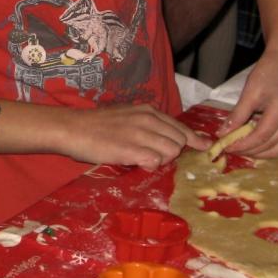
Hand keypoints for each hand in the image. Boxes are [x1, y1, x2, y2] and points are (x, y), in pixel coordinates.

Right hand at [57, 104, 209, 169]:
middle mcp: (148, 119)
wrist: (73, 129)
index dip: (193, 139)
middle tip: (153, 157)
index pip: (180, 127)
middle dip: (172, 153)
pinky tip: (136, 164)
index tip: (204, 146)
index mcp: (148, 111)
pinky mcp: (132, 149)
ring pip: (171, 152)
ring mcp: (141, 134)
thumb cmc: (96, 125)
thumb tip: (164, 140)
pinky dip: (150, 166)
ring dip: (161, 161)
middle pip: (179, 141)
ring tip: (143, 160)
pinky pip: (156, 161)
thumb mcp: (126, 117)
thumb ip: (147, 125)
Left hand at [220, 50, 277, 156]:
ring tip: (243, 148)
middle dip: (248, 151)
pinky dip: (273, 151)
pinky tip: (258, 147)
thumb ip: (237, 115)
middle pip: (270, 146)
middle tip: (231, 149)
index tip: (226, 147)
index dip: (242, 145)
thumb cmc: (268, 73)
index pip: (261, 136)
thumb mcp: (249, 92)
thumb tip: (222, 134)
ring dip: (260, 154)